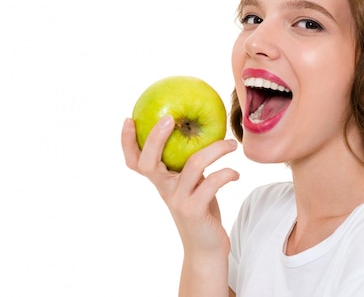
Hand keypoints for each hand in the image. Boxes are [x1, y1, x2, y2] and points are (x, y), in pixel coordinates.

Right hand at [121, 115, 239, 257]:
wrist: (206, 247)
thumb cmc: (201, 209)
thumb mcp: (192, 183)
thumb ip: (191, 164)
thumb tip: (203, 130)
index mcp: (161, 181)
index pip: (135, 161)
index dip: (127, 142)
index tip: (128, 119)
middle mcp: (165, 190)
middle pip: (148, 162)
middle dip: (155, 138)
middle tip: (170, 118)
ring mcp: (178, 201)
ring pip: (193, 165)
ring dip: (216, 150)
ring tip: (231, 144)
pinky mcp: (195, 210)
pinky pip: (212, 182)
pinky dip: (227, 173)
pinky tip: (235, 174)